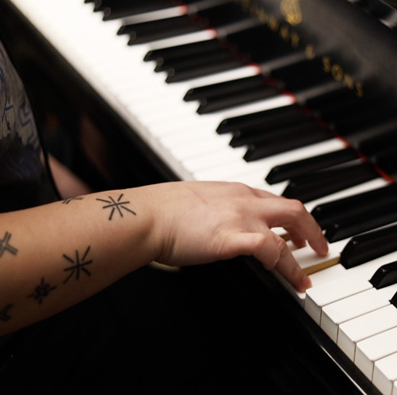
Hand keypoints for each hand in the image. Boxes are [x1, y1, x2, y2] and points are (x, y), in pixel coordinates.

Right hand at [148, 181, 327, 291]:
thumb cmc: (167, 209)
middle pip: (293, 209)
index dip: (293, 218)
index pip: (276, 201)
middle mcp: (244, 200)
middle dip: (313, 230)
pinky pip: (269, 247)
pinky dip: (281, 263)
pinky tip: (283, 275)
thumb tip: (223, 223)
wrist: (150, 215)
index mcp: (237, 191)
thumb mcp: (200, 200)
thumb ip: (219, 209)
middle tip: (319, 247)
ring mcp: (240, 217)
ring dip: (302, 256)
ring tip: (305, 277)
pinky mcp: (231, 237)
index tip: (299, 232)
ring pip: (288, 230)